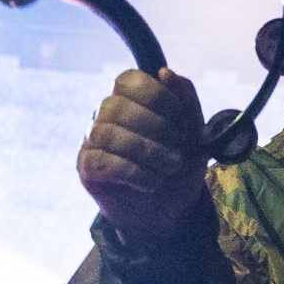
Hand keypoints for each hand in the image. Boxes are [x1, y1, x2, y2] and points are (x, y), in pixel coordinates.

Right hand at [78, 67, 207, 242]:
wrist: (172, 210)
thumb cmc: (179, 166)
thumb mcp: (195, 133)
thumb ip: (186, 100)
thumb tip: (165, 73)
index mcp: (130, 99)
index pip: (128, 79)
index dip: (156, 96)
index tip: (179, 118)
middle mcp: (106, 114)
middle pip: (116, 105)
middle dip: (155, 127)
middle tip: (178, 149)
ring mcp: (92, 139)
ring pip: (106, 132)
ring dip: (146, 151)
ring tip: (170, 167)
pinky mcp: (87, 166)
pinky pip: (101, 160)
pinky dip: (132, 171)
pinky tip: (151, 182)